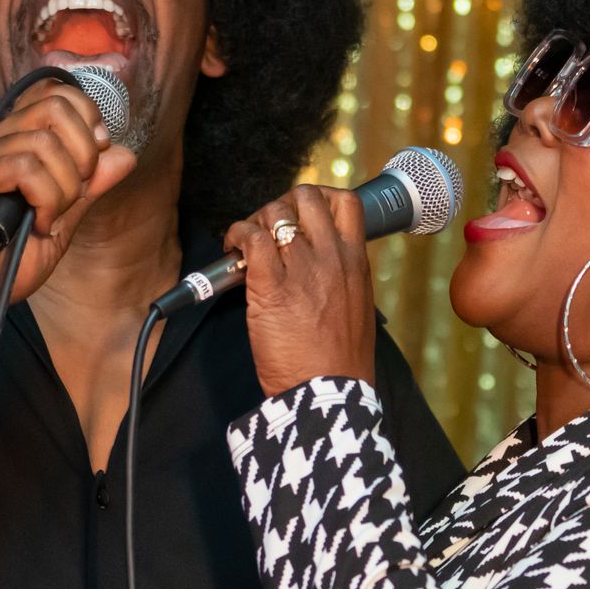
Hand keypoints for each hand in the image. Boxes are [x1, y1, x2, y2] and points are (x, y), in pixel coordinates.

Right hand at [0, 78, 136, 341]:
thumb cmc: (6, 260)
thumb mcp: (61, 221)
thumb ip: (89, 187)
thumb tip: (125, 153)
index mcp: (16, 139)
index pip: (56, 92)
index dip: (88, 115)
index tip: (99, 152)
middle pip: (54, 105)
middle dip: (84, 150)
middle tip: (77, 191)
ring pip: (44, 141)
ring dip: (64, 187)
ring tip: (50, 218)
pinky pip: (22, 167)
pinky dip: (45, 198)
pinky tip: (38, 223)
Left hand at [223, 185, 375, 398]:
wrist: (328, 392)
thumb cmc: (341, 362)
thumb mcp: (357, 309)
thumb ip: (343, 279)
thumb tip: (322, 267)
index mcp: (355, 262)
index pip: (346, 203)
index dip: (320, 199)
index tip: (302, 215)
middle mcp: (331, 256)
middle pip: (306, 196)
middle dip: (283, 205)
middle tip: (269, 228)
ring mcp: (302, 268)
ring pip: (274, 213)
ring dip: (256, 221)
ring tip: (246, 244)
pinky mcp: (270, 285)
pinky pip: (251, 238)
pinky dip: (236, 234)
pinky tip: (232, 249)